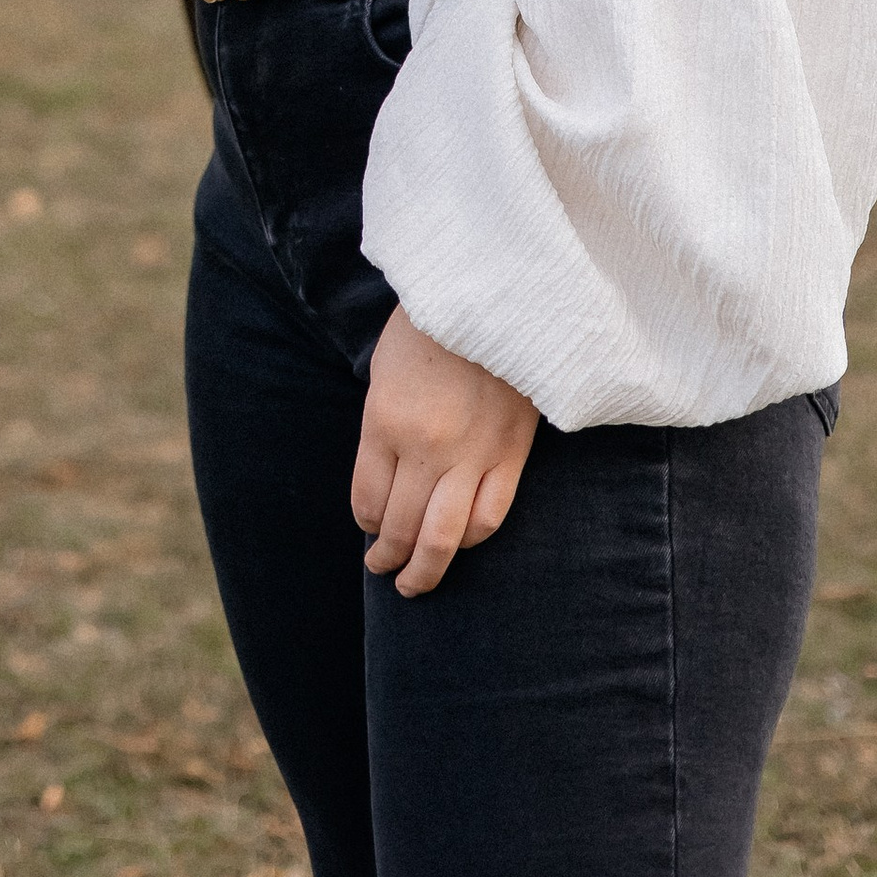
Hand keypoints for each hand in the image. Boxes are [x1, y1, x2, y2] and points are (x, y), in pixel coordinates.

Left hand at [352, 308, 537, 596]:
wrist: (494, 293)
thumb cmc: (430, 323)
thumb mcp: (385, 369)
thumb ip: (382, 427)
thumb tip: (383, 481)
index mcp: (385, 421)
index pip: (367, 500)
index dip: (365, 521)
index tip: (368, 525)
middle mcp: (426, 448)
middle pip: (399, 527)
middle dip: (386, 556)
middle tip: (381, 568)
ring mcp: (472, 455)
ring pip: (444, 538)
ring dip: (425, 570)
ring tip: (413, 583)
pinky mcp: (511, 455)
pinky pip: (489, 517)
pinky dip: (470, 540)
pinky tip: (459, 546)